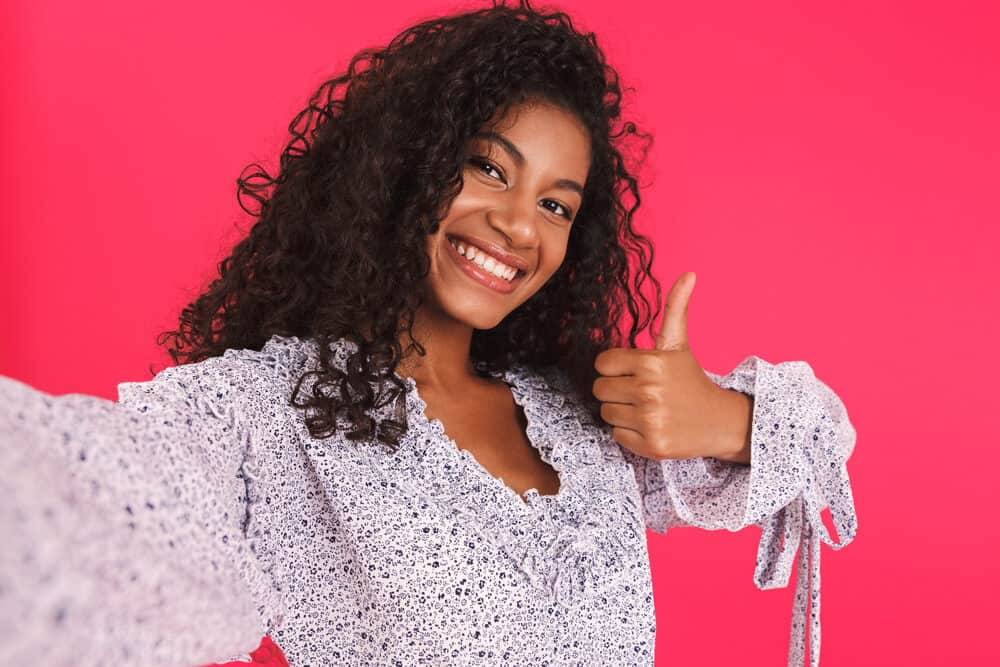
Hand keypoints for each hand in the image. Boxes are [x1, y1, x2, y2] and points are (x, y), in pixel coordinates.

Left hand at [592, 271, 752, 461]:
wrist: (720, 421)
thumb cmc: (691, 380)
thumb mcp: (679, 344)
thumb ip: (676, 308)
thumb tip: (689, 273)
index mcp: (652, 361)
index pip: (602, 364)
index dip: (616, 368)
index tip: (636, 372)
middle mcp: (650, 390)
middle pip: (600, 389)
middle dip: (617, 390)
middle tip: (643, 392)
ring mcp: (650, 419)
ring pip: (606, 412)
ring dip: (622, 412)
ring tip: (648, 409)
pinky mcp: (651, 445)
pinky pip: (616, 435)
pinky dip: (630, 433)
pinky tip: (651, 426)